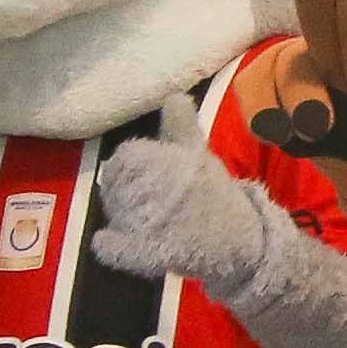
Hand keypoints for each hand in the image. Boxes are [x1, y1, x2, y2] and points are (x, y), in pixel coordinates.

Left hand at [88, 97, 288, 291]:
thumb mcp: (200, 154)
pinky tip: (105, 240)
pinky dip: (110, 245)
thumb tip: (172, 95)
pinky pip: (119, 248)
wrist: (241, 240)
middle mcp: (161, 189)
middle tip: (135, 195)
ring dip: (117, 211)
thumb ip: (181, 126)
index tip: (138, 168)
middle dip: (120, 187)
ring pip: (115, 211)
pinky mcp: (153, 252)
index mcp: (171, 162)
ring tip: (132, 215)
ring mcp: (155, 223)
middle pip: (116, 182)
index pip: (127, 155)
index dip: (128, 161)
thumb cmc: (216, 195)